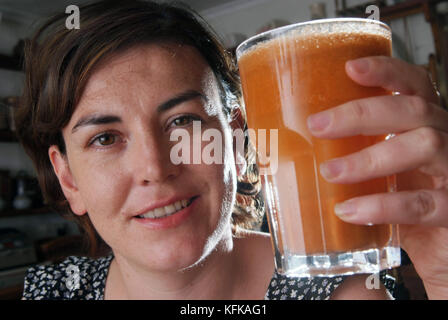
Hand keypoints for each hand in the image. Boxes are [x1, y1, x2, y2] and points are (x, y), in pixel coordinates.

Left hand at [307, 56, 447, 298]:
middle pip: (413, 110)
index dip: (387, 71)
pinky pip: (422, 202)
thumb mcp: (383, 172)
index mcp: (425, 125)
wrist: (440, 245)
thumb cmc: (405, 201)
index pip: (414, 86)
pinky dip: (382, 205)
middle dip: (362, 113)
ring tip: (330, 172)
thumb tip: (294, 149)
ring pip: (424, 146)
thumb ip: (356, 155)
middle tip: (317, 125)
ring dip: (370, 158)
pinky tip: (348, 211)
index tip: (350, 67)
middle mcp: (446, 139)